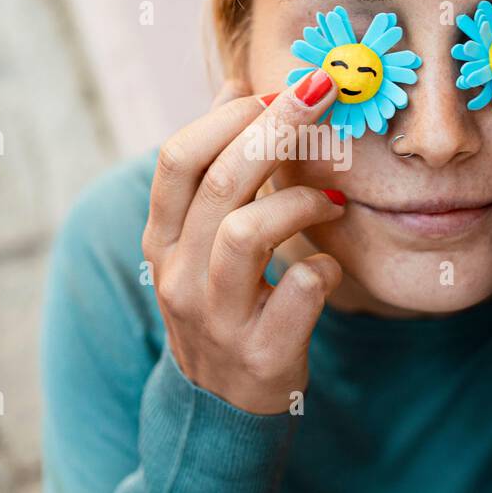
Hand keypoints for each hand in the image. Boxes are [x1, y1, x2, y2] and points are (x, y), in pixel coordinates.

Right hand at [142, 71, 344, 413]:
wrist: (221, 407)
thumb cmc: (222, 303)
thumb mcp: (200, 238)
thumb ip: (216, 165)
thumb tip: (237, 85)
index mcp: (161, 240)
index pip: (177, 159)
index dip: (227, 114)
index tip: (274, 89)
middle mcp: (178, 276)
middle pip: (221, 182)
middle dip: (277, 127)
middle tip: (323, 96)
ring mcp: (216, 317)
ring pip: (246, 232)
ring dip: (297, 201)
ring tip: (330, 199)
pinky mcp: (261, 352)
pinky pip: (298, 289)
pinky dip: (323, 265)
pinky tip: (329, 263)